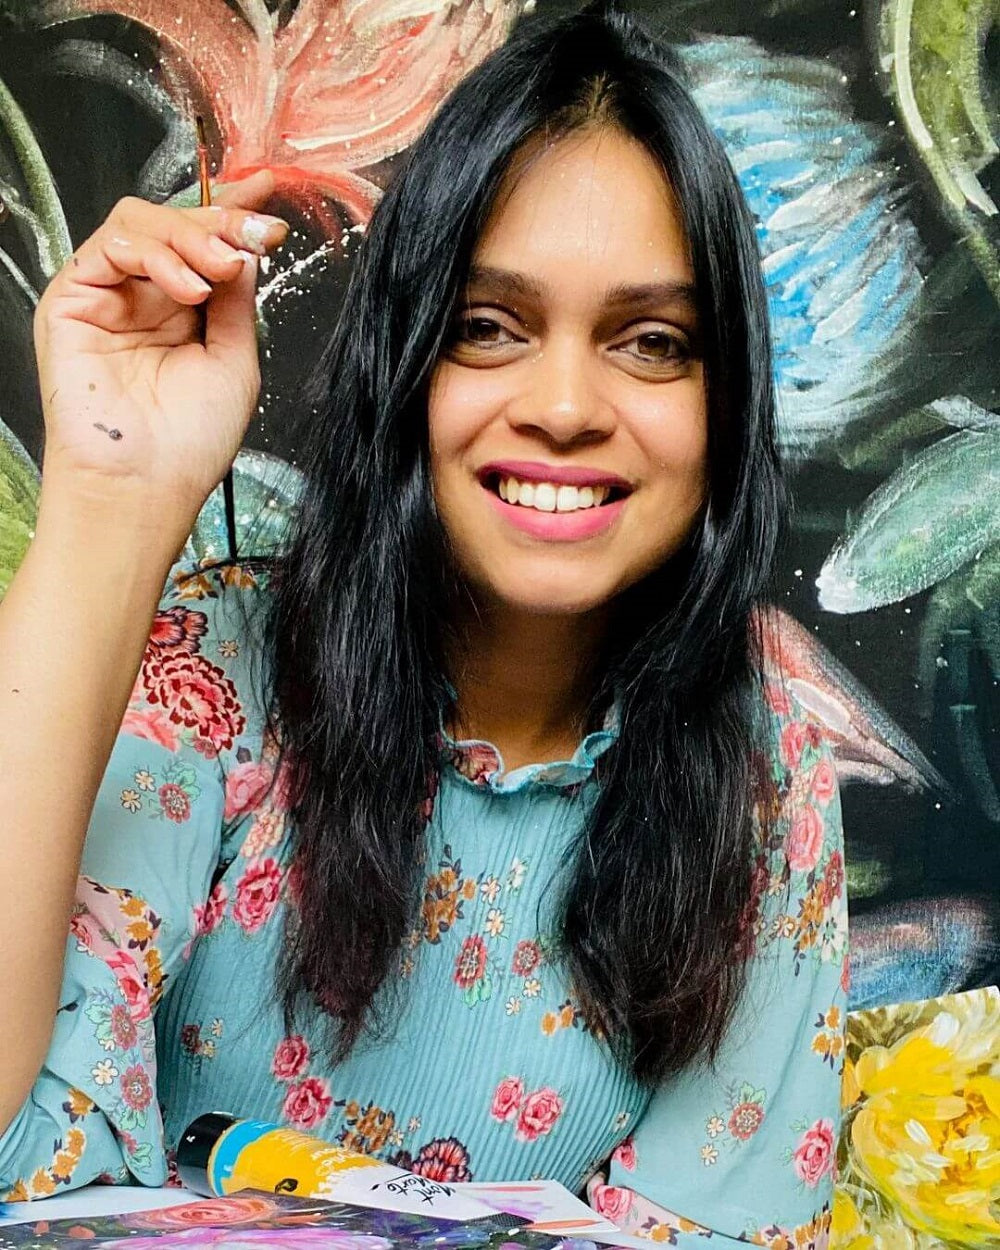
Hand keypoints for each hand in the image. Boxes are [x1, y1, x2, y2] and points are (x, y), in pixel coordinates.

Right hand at [33, 170, 286, 532]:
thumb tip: (244, 245)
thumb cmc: (189, 442)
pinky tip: (188, 287)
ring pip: (142, 223)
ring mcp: (106, 296)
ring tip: (220, 271)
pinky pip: (111, 246)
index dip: (232, 212)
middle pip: (175, 224)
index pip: (202, 243)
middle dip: (220, 221)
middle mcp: (143, 298)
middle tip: (255, 235)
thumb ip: (236, 299)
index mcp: (182, 312)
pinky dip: (156, 254)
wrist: (147, 486)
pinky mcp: (72, 300)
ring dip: (191, 236)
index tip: (269, 196)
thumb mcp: (235, 359)